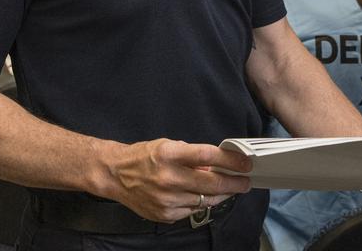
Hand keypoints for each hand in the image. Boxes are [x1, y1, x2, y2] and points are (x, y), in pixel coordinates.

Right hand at [103, 139, 252, 222]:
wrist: (116, 175)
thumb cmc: (144, 157)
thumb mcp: (169, 146)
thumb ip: (193, 156)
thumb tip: (219, 165)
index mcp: (169, 155)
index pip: (208, 157)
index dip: (230, 161)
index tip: (245, 163)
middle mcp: (168, 178)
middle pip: (211, 184)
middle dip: (233, 183)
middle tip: (245, 181)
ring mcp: (166, 199)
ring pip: (205, 201)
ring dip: (219, 195)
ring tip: (227, 188)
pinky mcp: (164, 214)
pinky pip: (192, 211)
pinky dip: (199, 203)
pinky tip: (199, 196)